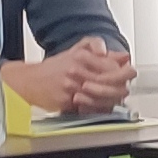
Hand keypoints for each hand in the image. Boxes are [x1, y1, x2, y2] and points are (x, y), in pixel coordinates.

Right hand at [3, 44, 135, 115]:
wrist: (30, 82)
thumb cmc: (53, 69)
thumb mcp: (76, 51)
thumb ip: (99, 50)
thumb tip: (121, 56)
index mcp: (81, 57)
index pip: (112, 66)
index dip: (124, 72)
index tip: (128, 74)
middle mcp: (77, 70)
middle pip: (110, 82)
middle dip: (120, 88)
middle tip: (123, 90)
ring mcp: (72, 87)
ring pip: (102, 96)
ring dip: (110, 99)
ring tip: (112, 99)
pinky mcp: (67, 101)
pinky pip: (90, 108)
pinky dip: (97, 108)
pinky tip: (98, 105)